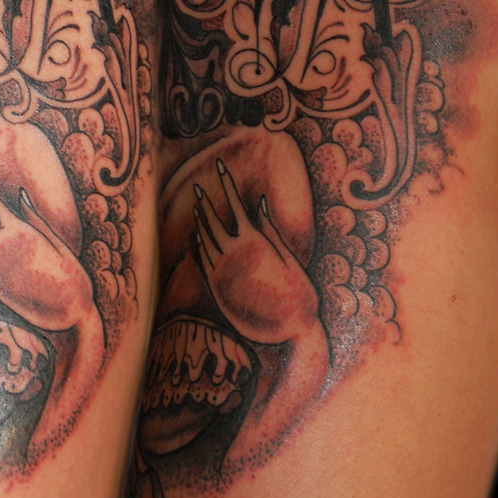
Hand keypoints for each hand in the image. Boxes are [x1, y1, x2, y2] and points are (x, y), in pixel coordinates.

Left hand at [192, 159, 319, 345]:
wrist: (291, 330)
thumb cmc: (299, 293)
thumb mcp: (290, 256)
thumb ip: (271, 228)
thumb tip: (259, 201)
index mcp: (253, 242)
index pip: (235, 204)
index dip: (226, 183)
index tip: (220, 167)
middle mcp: (232, 255)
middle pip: (212, 220)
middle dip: (205, 201)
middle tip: (197, 186)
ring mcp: (221, 272)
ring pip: (203, 239)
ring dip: (200, 222)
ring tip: (198, 208)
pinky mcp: (216, 288)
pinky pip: (201, 261)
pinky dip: (198, 246)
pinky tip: (198, 238)